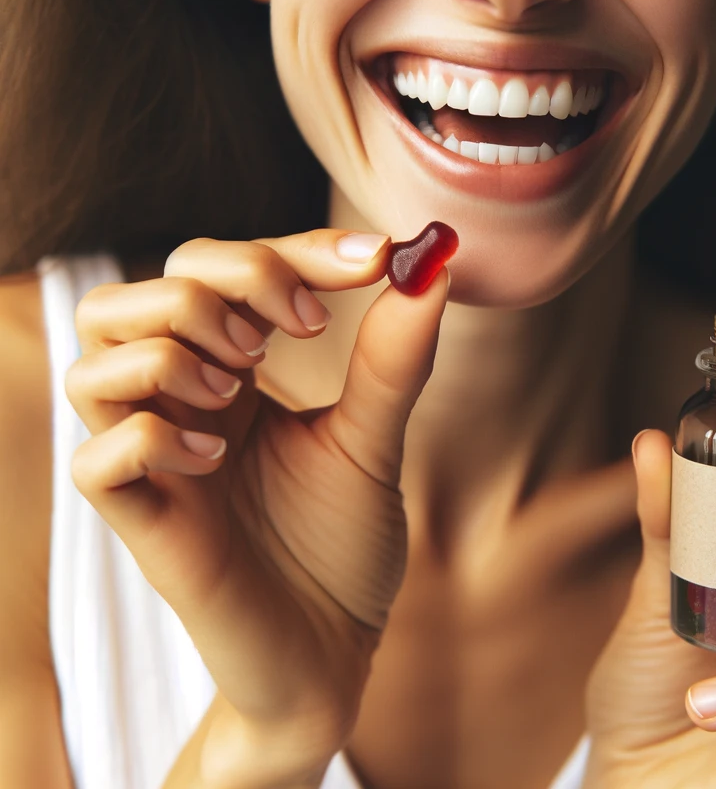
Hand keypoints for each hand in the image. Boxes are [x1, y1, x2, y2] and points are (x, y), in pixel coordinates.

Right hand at [65, 230, 448, 781]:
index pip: (221, 269)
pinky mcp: (141, 522)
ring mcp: (154, 460)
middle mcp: (180, 403)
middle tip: (298, 330)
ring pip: (96, 356)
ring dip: (175, 348)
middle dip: (221, 284)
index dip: (291, 250)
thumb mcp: (373, 438)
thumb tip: (433, 265)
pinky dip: (154, 435)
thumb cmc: (342, 543)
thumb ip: (393, 358)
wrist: (332, 651)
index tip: (374, 260)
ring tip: (243, 393)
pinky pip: (97, 457)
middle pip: (137, 291)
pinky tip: (216, 456)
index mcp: (230, 371)